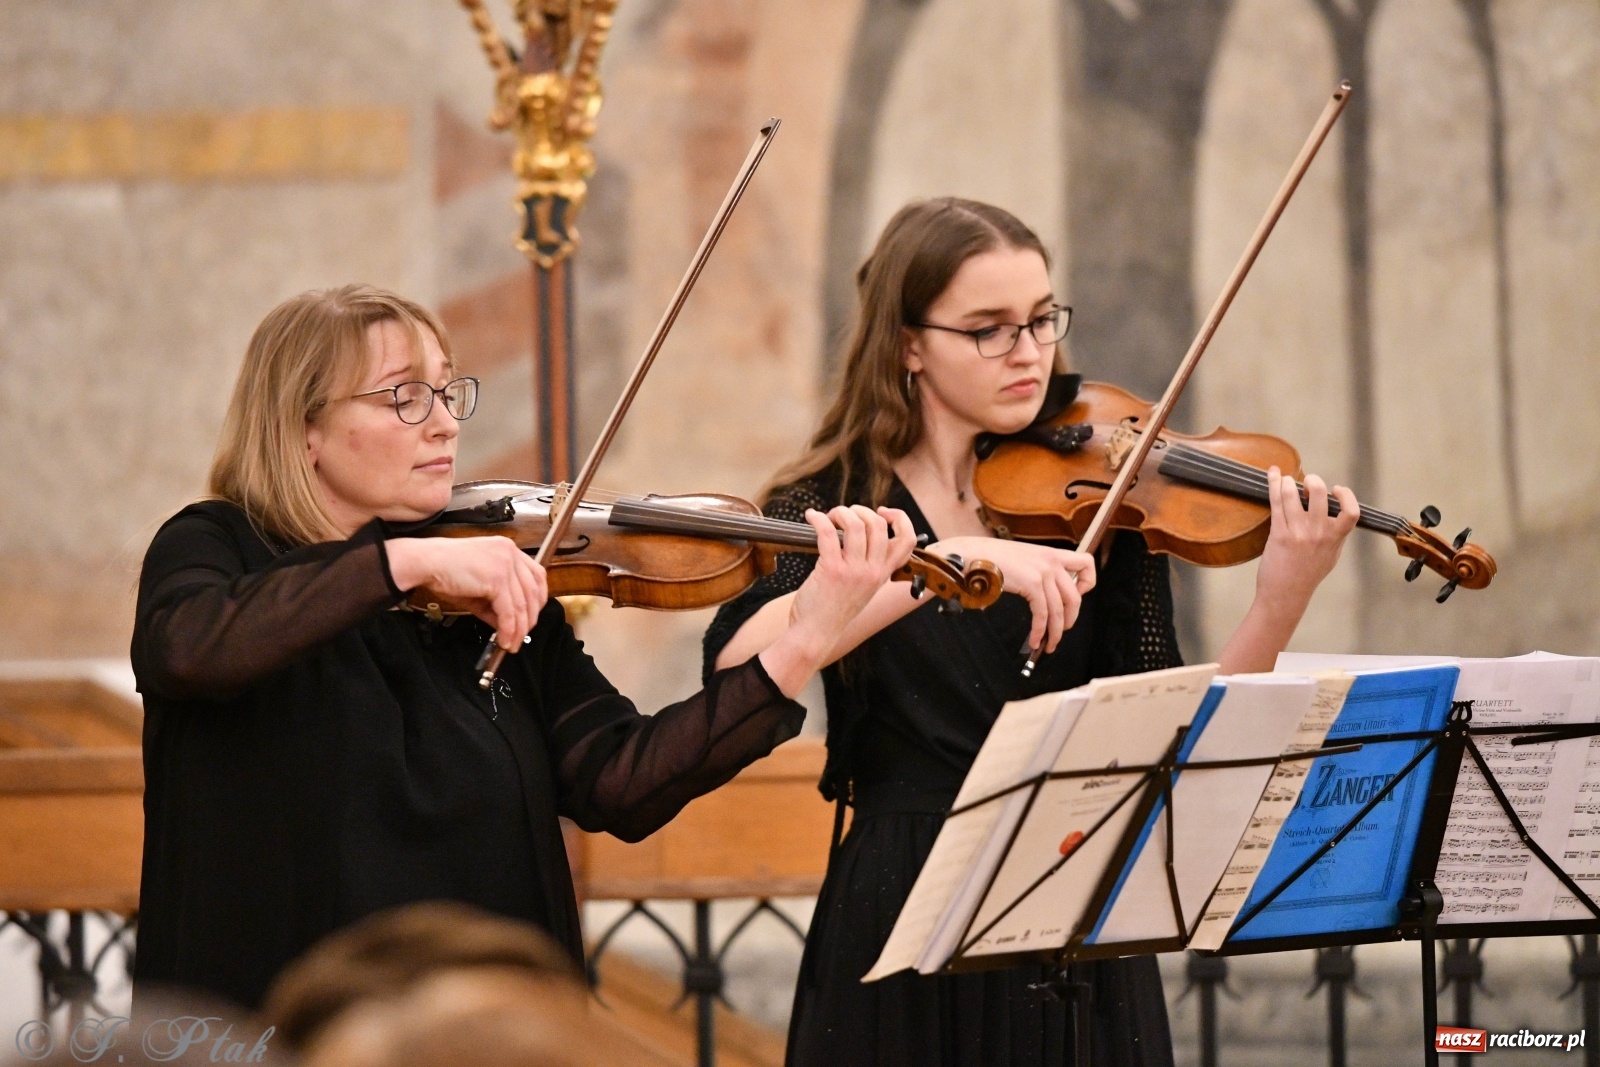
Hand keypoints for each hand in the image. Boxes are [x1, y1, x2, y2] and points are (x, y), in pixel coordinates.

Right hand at [386, 536, 548, 651]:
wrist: (425, 563)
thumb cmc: (446, 571)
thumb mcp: (478, 587)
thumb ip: (496, 603)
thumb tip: (508, 625)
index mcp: (508, 549)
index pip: (537, 575)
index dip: (538, 599)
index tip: (532, 616)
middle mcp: (510, 553)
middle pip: (534, 591)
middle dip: (530, 618)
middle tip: (522, 636)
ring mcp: (505, 564)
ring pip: (522, 604)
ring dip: (519, 629)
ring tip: (512, 643)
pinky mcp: (496, 578)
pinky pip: (509, 611)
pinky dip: (508, 629)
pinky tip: (504, 640)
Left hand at [784, 506, 918, 659]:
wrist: (815, 635)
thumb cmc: (832, 611)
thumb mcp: (862, 588)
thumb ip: (867, 566)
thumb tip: (856, 533)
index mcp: (883, 574)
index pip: (908, 540)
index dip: (900, 518)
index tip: (882, 512)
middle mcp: (873, 571)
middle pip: (879, 526)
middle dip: (860, 511)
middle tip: (844, 515)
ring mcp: (854, 571)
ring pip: (856, 525)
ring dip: (840, 513)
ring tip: (828, 517)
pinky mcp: (832, 570)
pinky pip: (828, 532)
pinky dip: (818, 519)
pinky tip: (811, 517)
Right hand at [928, 536, 1095, 654]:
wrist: (971, 555)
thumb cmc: (989, 559)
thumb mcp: (1022, 559)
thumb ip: (1036, 571)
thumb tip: (1042, 596)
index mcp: (1051, 553)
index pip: (1086, 563)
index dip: (1087, 584)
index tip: (1076, 596)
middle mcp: (1051, 561)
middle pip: (1074, 597)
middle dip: (1069, 620)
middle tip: (1059, 632)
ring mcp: (1043, 571)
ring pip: (1060, 610)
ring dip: (1054, 633)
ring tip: (1047, 645)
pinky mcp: (1032, 583)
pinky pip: (1043, 614)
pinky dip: (1040, 631)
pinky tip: (1033, 640)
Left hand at [1254, 468, 1359, 615]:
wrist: (1285, 595)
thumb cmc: (1307, 575)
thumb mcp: (1331, 556)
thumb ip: (1335, 535)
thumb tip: (1336, 513)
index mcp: (1335, 539)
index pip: (1351, 513)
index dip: (1346, 496)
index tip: (1336, 489)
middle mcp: (1319, 534)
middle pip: (1319, 494)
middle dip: (1313, 482)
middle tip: (1307, 483)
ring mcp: (1298, 533)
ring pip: (1293, 495)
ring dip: (1287, 481)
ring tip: (1284, 479)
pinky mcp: (1279, 534)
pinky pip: (1277, 503)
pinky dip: (1274, 485)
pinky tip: (1272, 475)